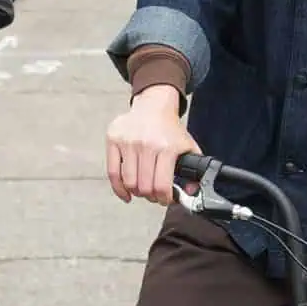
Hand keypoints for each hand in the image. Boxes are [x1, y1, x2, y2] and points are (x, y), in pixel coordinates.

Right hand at [106, 86, 199, 204]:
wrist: (154, 106)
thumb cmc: (170, 130)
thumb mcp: (188, 147)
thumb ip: (194, 170)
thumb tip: (191, 191)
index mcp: (166, 148)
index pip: (161, 186)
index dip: (164, 199)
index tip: (166, 199)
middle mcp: (146, 145)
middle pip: (144, 187)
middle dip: (151, 197)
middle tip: (154, 196)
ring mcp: (128, 142)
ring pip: (128, 182)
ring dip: (136, 192)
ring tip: (142, 190)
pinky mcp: (114, 140)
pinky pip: (112, 172)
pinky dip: (118, 188)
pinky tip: (126, 193)